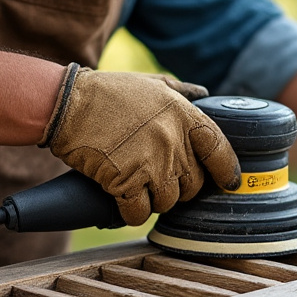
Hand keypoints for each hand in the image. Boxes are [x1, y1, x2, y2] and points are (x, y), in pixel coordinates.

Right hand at [40, 65, 240, 224]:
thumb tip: (203, 93)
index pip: (220, 151)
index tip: (228, 182)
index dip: (226, 171)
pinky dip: (133, 213)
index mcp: (185, 116)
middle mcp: (174, 141)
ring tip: (141, 186)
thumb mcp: (152, 83)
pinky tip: (125, 203)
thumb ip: (181, 91)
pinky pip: (140, 213)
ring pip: (169, 201)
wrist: (68, 104)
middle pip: (194, 184)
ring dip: (156, 200)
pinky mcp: (125, 181)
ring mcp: (151, 163)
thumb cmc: (109, 93)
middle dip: (181, 187)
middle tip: (162, 179)